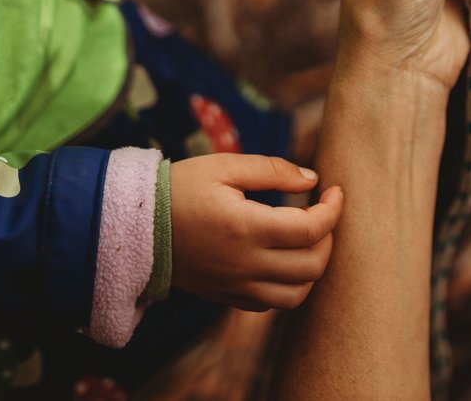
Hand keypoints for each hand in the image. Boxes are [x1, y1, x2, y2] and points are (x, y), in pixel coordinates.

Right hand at [171, 154, 342, 311]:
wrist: (135, 228)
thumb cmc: (179, 190)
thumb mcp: (224, 166)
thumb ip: (272, 170)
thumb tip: (312, 179)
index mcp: (246, 228)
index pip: (311, 229)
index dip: (333, 210)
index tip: (335, 190)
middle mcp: (245, 264)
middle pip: (312, 265)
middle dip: (329, 237)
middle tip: (323, 212)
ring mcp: (236, 286)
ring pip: (297, 294)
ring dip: (314, 267)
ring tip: (310, 239)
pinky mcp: (228, 297)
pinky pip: (273, 303)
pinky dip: (291, 286)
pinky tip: (286, 258)